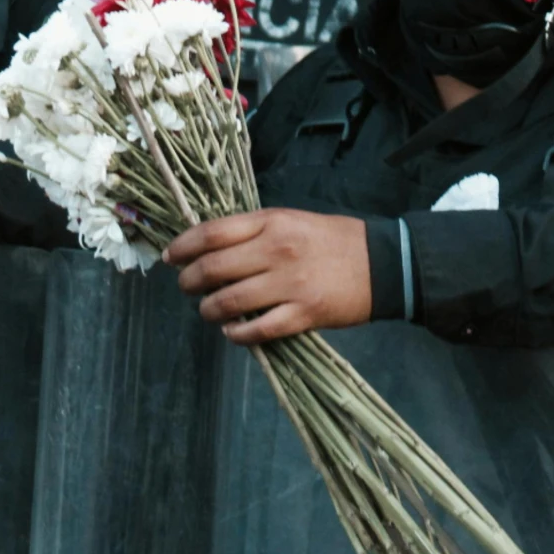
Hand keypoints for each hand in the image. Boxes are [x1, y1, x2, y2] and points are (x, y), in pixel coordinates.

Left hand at [165, 209, 372, 343]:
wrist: (383, 263)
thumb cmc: (334, 239)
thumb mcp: (292, 220)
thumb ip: (254, 231)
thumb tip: (210, 248)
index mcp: (272, 222)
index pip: (212, 233)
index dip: (183, 247)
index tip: (170, 257)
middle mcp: (276, 251)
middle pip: (212, 269)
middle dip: (189, 282)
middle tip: (186, 287)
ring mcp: (289, 284)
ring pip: (228, 302)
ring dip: (209, 310)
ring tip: (209, 311)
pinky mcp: (303, 314)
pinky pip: (257, 330)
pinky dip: (237, 334)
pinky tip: (233, 331)